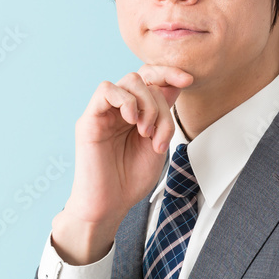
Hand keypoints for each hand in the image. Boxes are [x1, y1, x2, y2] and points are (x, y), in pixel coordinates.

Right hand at [51, 64, 192, 264]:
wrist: (109, 205)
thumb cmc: (130, 179)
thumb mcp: (157, 144)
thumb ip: (164, 117)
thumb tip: (174, 85)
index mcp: (137, 113)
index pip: (151, 79)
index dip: (170, 72)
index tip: (188, 80)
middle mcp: (120, 109)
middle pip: (144, 78)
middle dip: (159, 101)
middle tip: (158, 132)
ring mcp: (104, 112)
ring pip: (129, 81)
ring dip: (146, 104)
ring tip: (145, 132)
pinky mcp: (89, 119)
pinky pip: (105, 90)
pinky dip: (125, 100)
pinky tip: (131, 121)